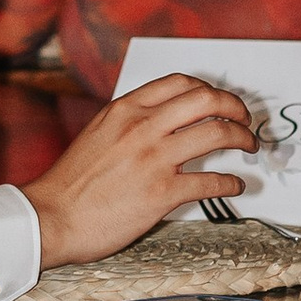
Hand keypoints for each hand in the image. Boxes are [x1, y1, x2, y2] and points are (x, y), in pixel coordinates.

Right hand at [22, 77, 257, 269]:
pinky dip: (231, 183)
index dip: (209, 89)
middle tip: (245, 120)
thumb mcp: (98, 134)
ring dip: (242, 138)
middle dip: (236, 107)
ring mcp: (154, 159)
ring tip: (248, 146)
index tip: (219, 102)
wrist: (51, 217)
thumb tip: (160, 123)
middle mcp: (143, 127)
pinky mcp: (162, 193)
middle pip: (208, 100)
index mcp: (125, 109)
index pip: (180, 83)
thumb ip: (129, 123)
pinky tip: (235, 186)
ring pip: (217, 134)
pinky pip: (211, 181)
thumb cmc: (71, 184)